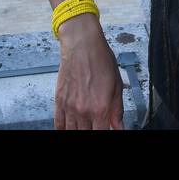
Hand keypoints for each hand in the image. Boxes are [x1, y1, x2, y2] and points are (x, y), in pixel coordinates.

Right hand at [54, 14, 123, 129]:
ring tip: (84, 126)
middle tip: (96, 125)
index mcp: (100, 108)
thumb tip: (119, 127)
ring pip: (72, 131)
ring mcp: (69, 107)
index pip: (102, 134)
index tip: (106, 130)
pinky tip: (68, 128)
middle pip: (86, 134)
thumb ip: (117, 110)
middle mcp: (83, 110)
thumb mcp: (117, 85)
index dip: (105, 135)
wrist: (82, 45)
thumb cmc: (100, 60)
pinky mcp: (59, 101)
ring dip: (78, 131)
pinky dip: (63, 129)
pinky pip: (58, 123)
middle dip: (92, 131)